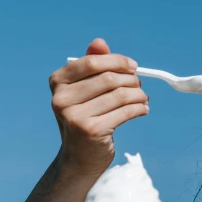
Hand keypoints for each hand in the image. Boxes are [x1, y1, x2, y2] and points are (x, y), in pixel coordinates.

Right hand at [50, 38, 148, 176]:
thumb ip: (92, 64)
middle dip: (131, 80)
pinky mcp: (92, 131)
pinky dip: (140, 108)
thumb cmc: (85, 116)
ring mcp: (75, 117)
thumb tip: (99, 42)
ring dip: (139, 95)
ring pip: (120, 95)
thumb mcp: (83, 89)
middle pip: (108, 78)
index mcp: (58, 82)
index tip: (133, 66)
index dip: (116, 61)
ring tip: (143, 98)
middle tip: (139, 85)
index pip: (91, 62)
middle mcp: (62, 99)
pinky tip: (143, 109)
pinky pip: (126, 112)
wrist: (79, 158)